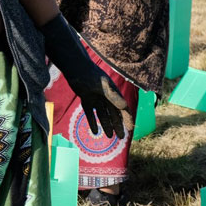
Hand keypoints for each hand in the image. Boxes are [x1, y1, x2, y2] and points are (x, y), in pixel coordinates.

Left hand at [40, 15, 126, 138]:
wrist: (75, 68)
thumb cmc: (90, 75)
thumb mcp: (102, 87)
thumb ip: (112, 96)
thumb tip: (124, 106)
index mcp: (113, 92)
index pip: (123, 108)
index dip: (127, 118)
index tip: (130, 129)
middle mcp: (106, 96)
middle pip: (113, 113)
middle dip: (117, 125)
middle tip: (121, 138)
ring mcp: (96, 98)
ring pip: (103, 114)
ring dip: (106, 125)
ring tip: (110, 136)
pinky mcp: (86, 99)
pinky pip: (91, 113)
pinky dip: (93, 122)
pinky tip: (95, 132)